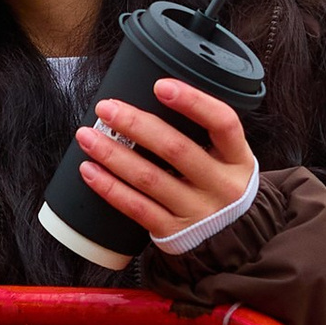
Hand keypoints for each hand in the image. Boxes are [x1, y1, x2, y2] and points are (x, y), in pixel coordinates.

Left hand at [73, 78, 258, 245]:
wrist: (232, 238)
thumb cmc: (218, 184)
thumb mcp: (227, 158)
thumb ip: (201, 133)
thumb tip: (153, 95)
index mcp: (238, 158)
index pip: (223, 122)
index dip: (193, 102)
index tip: (161, 85)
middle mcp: (221, 185)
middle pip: (176, 149)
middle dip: (135, 125)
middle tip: (106, 108)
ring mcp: (198, 212)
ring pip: (149, 179)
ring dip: (113, 154)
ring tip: (88, 136)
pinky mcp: (173, 232)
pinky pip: (136, 208)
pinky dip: (109, 188)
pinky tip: (90, 171)